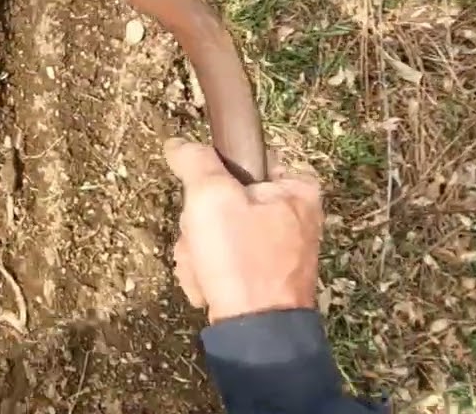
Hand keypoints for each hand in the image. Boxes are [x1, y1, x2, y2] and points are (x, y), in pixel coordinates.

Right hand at [166, 138, 322, 322]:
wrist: (255, 332)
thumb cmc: (242, 258)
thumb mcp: (211, 197)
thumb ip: (195, 162)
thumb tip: (178, 144)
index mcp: (297, 189)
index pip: (244, 160)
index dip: (214, 176)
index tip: (204, 197)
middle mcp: (295, 217)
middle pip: (224, 199)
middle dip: (200, 225)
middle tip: (202, 241)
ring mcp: (280, 250)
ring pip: (217, 231)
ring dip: (198, 251)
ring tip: (205, 269)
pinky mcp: (264, 277)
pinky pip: (224, 260)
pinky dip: (209, 272)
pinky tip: (208, 286)